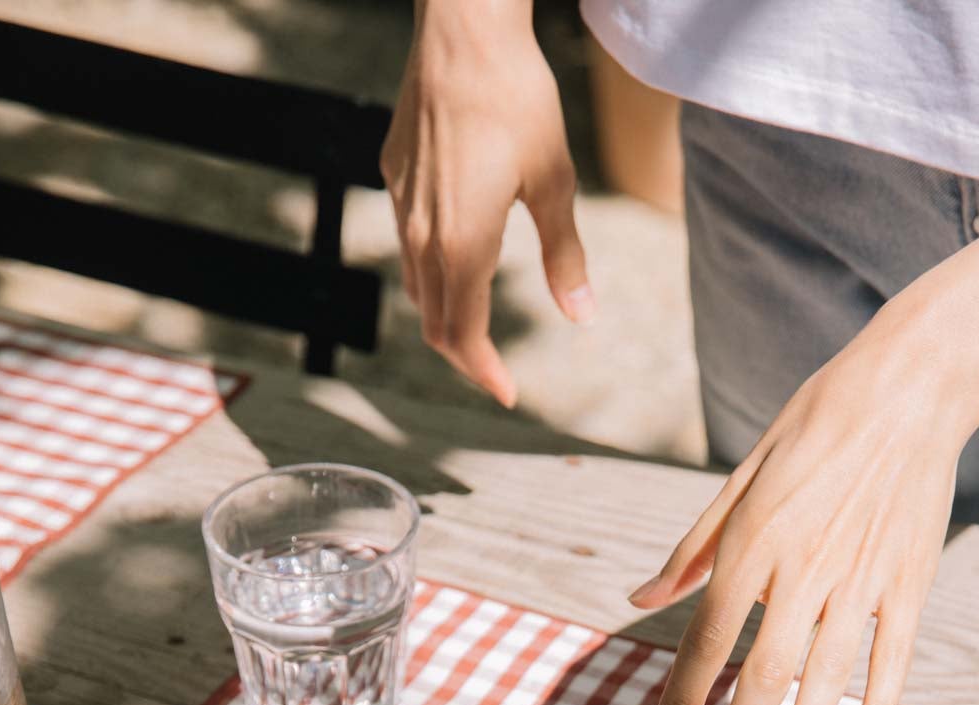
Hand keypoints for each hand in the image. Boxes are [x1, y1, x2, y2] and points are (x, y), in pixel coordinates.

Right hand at [381, 0, 592, 408]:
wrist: (463, 32)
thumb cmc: (517, 101)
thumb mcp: (555, 182)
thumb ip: (565, 256)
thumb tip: (583, 316)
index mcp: (462, 246)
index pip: (464, 336)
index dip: (486, 373)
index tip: (508, 394)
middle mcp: (422, 236)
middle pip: (435, 322)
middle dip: (466, 356)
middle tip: (495, 372)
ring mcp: (402, 205)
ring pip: (418, 285)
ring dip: (446, 315)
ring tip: (476, 324)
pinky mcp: (395, 176)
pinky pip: (408, 241)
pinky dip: (432, 269)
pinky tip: (456, 255)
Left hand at [630, 316, 967, 704]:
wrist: (908, 385)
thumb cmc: (814, 425)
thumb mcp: (741, 477)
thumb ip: (693, 549)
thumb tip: (641, 596)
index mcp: (753, 545)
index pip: (707, 642)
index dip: (681, 703)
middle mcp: (803, 571)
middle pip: (762, 677)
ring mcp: (862, 580)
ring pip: (826, 679)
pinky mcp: (910, 580)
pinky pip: (893, 657)